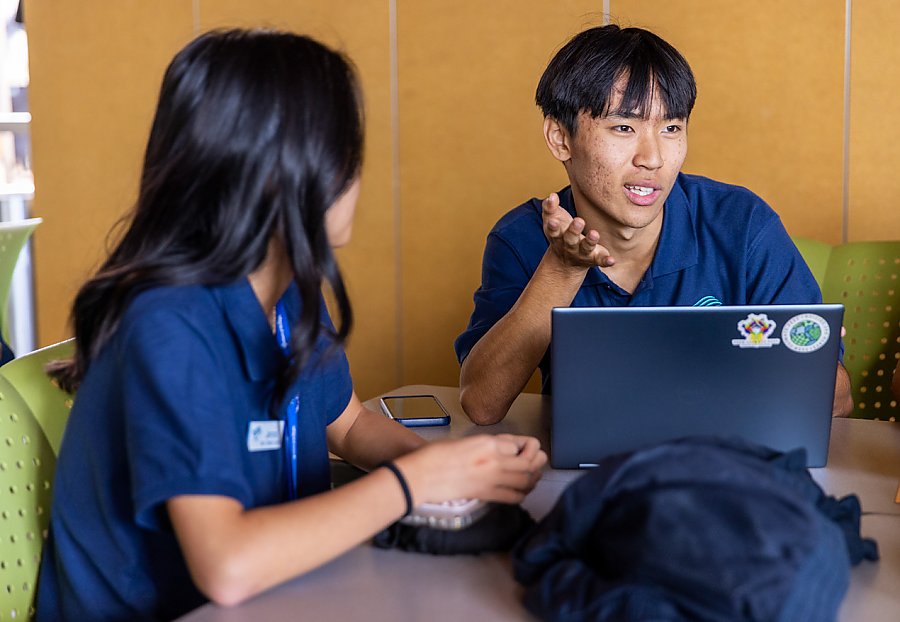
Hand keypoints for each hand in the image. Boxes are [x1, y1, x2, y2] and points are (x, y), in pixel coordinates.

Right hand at [394, 434, 546, 505]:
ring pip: (527, 479)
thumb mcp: (465, 441)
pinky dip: (523, 494)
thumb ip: (486, 445)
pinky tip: (521, 491)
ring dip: (534, 478)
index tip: (525, 449)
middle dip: (538, 461)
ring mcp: (491, 478)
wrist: (421, 475)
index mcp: (487, 442)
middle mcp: (494, 459)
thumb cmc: (435, 456)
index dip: (525, 446)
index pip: (519, 444)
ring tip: (533, 476)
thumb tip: (503, 450)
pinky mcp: (486, 494)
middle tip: (537, 461)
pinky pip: (514, 496)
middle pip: (530, 461)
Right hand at [542, 193, 613, 268]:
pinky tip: (612, 261)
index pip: (554, 231)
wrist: (566, 261)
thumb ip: (550, 208)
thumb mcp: (552, 221)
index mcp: (558, 236)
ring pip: (586, 248)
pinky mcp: (594, 258)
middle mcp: (569, 246)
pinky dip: (606, 261)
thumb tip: (552, 195)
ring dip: (590, 242)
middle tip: (579, 221)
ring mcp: (582, 253)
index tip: (553, 221)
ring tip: (594, 234)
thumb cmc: (560, 234)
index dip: (553, 227)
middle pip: (570, 239)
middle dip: (573, 231)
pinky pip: (601, 260)